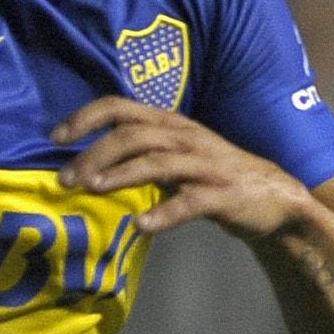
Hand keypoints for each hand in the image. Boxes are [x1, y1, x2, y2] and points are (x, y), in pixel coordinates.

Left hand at [54, 96, 308, 240]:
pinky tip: (141, 226)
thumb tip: (91, 163)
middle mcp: (187, 138)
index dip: (86, 118)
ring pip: (155, 162)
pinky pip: (189, 202)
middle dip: (93, 154)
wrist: (277, 199)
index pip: (121, 107)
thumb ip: (143, 153)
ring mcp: (206, 166)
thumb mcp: (179, 155)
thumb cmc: (218, 177)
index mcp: (173, 124)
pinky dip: (163, 214)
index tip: (56, 138)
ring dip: (119, 175)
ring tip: (92, 191)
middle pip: (132, 135)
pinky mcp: (222, 195)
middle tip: (66, 179)